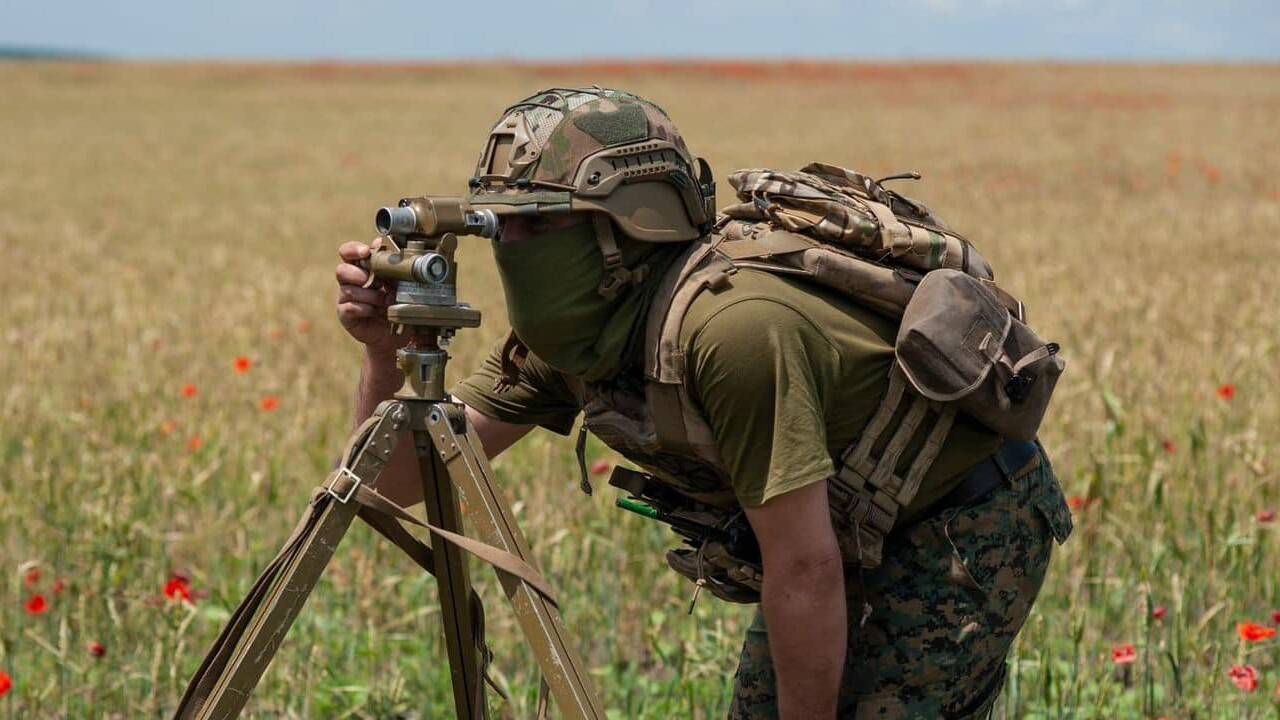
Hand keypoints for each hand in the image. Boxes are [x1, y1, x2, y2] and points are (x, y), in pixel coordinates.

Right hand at [335, 238, 407, 357]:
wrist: (398, 331)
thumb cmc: (397, 301)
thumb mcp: (398, 280)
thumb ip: (390, 262)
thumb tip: (379, 241)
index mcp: (362, 267)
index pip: (348, 252)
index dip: (353, 250)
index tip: (365, 252)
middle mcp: (351, 281)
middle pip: (342, 270)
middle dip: (358, 274)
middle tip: (373, 281)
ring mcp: (346, 298)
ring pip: (348, 290)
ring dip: (369, 295)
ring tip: (385, 301)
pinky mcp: (346, 315)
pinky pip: (349, 308)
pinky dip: (365, 308)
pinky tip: (377, 311)